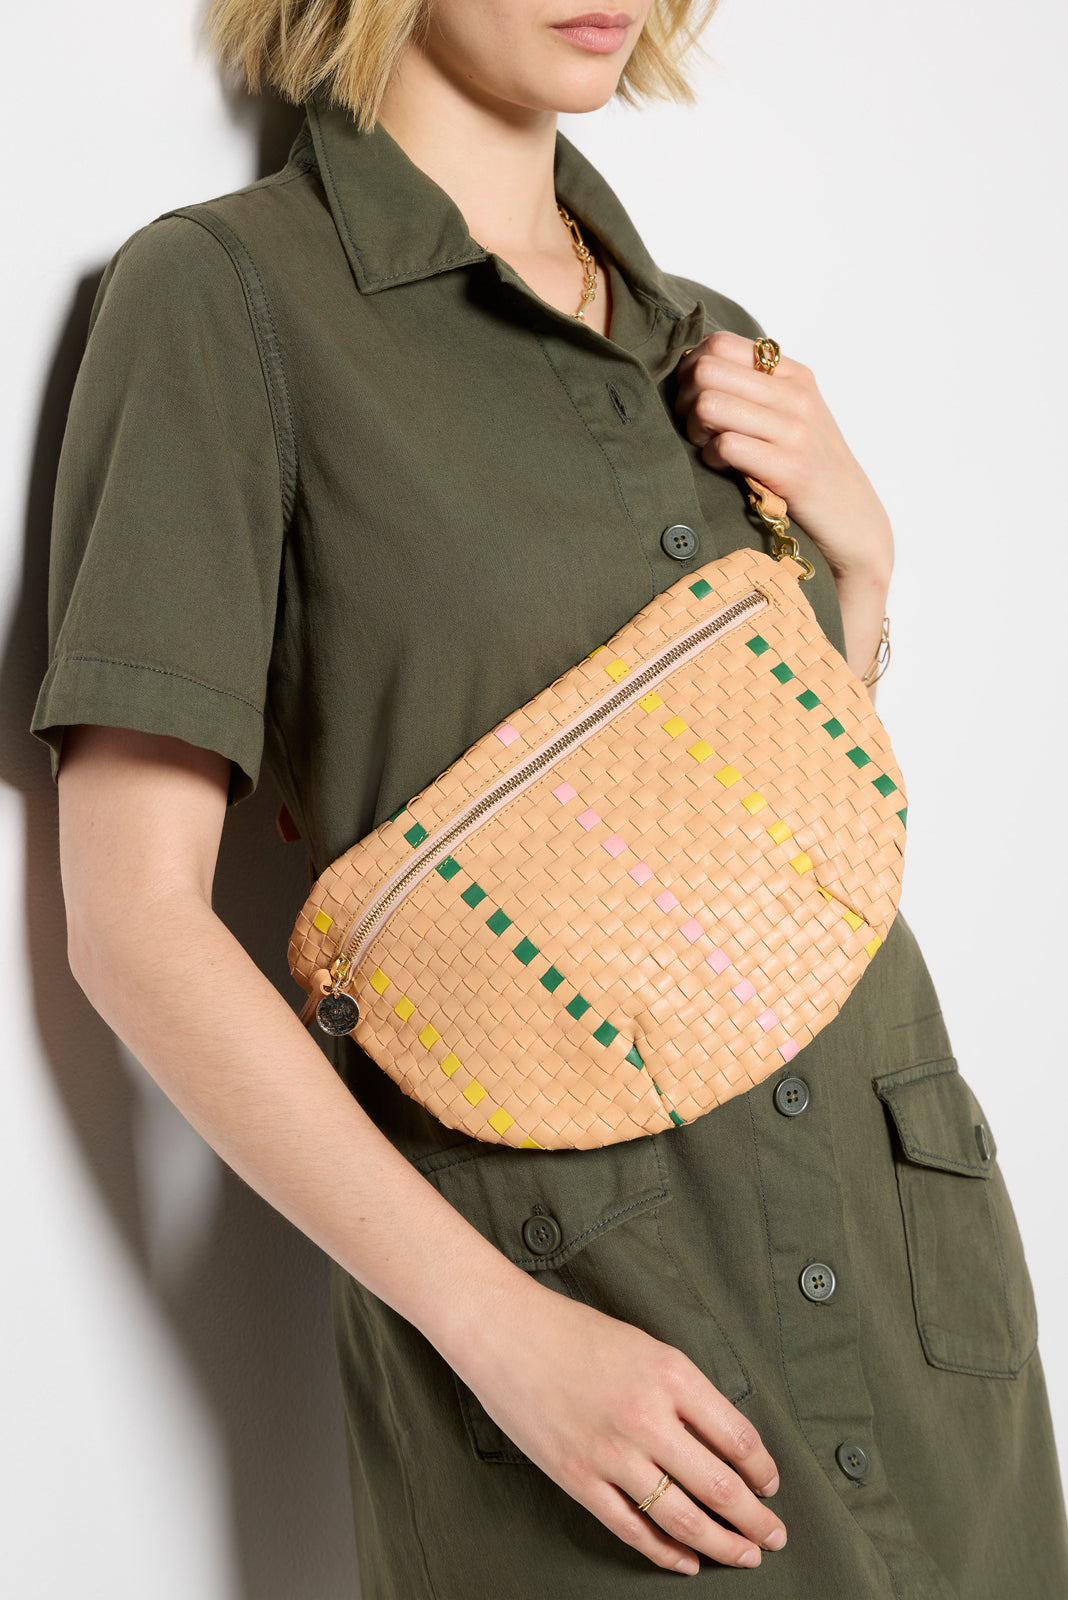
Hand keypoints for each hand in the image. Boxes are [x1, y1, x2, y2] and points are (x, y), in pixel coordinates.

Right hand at [451, 1279, 785, 1573]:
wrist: (505, 1332)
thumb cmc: (573, 1331)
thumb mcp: (645, 1346)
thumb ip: (685, 1392)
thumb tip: (725, 1441)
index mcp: (671, 1375)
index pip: (738, 1438)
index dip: (763, 1470)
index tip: (771, 1485)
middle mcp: (646, 1418)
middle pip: (719, 1487)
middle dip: (755, 1519)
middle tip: (774, 1535)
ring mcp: (610, 1454)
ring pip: (682, 1517)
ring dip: (721, 1543)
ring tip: (744, 1555)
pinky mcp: (577, 1478)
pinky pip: (632, 1528)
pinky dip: (665, 1552)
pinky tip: (686, 1561)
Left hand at [674, 331, 893, 593]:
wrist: (852, 520)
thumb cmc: (809, 470)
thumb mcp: (790, 418)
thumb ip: (754, 392)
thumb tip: (695, 370)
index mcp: (793, 375)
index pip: (721, 344)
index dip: (692, 370)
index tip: (695, 400)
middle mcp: (796, 395)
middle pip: (707, 371)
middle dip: (685, 401)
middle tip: (696, 429)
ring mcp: (796, 431)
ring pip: (710, 404)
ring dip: (695, 430)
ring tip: (708, 449)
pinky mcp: (791, 468)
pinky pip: (725, 445)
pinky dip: (711, 458)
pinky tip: (723, 469)